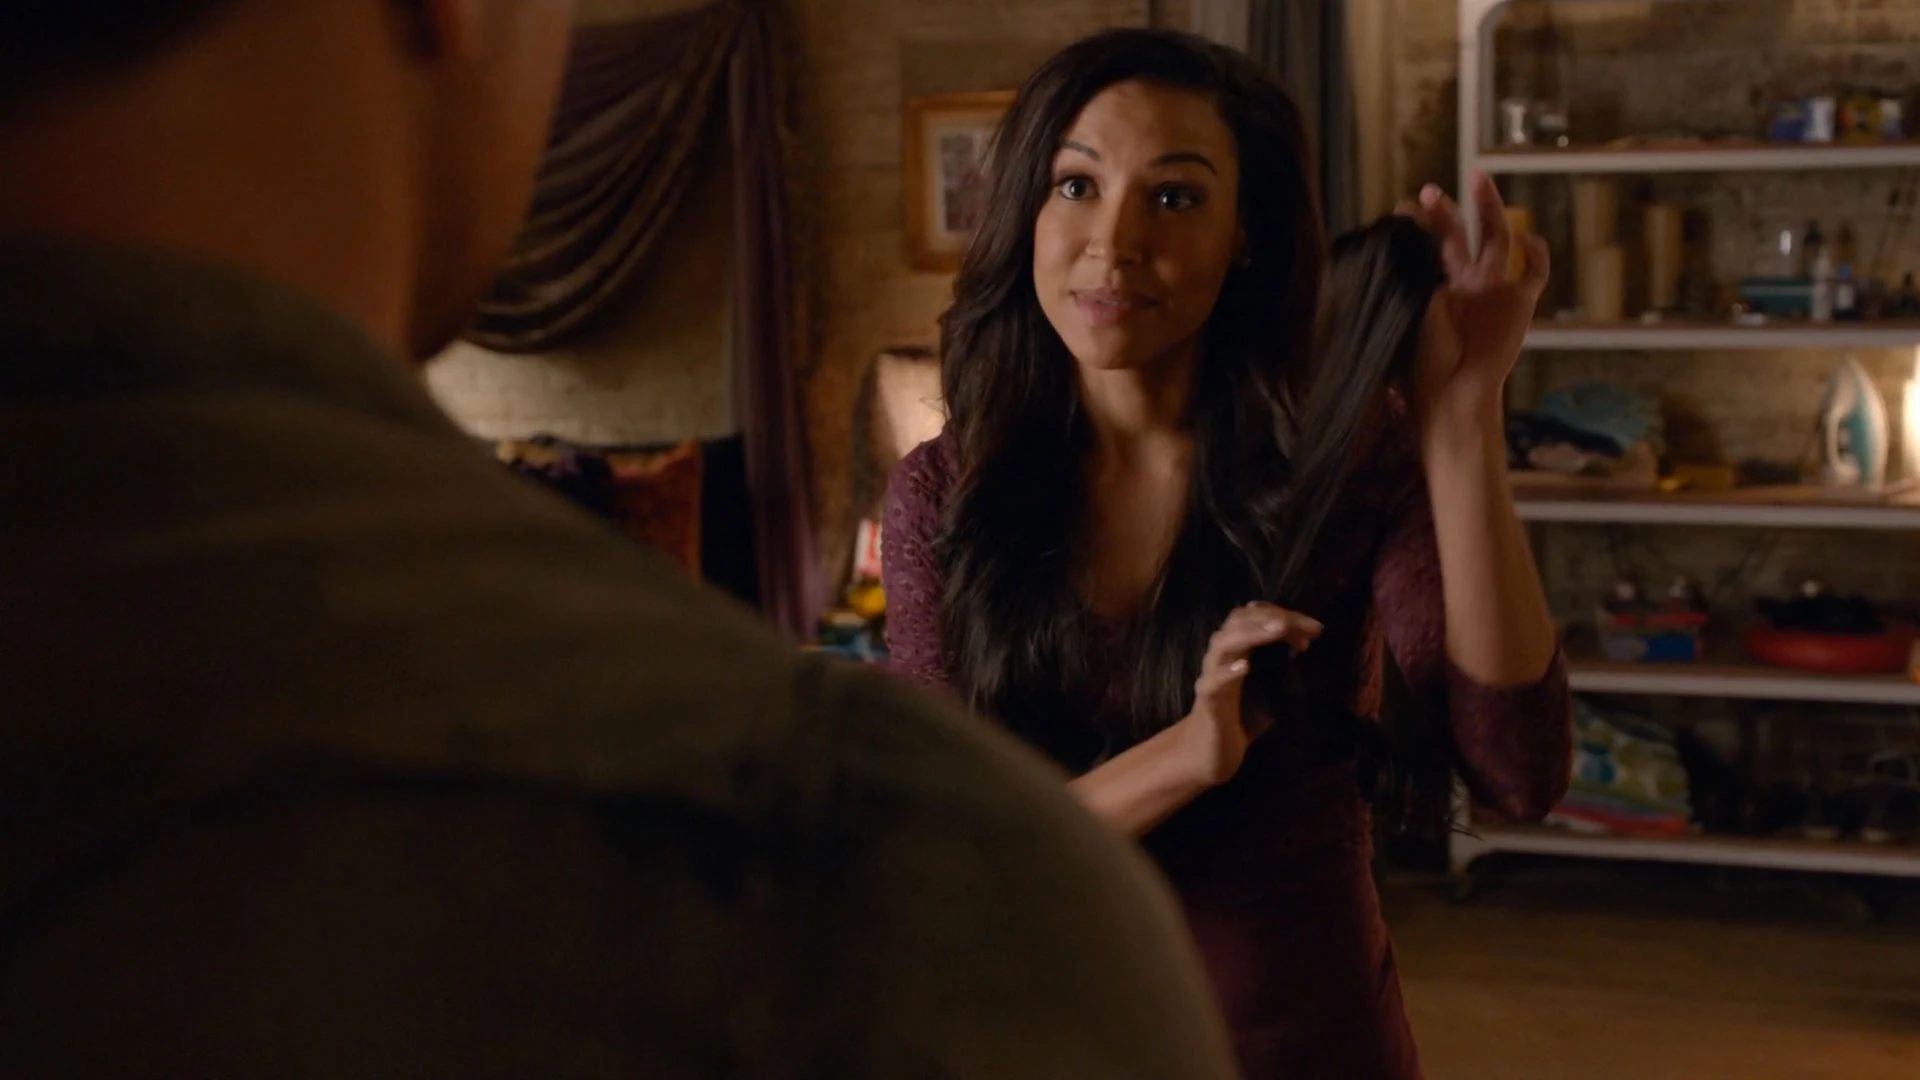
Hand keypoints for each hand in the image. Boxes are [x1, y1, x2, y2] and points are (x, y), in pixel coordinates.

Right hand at [1175, 603, 1322, 786]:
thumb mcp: (1268, 685)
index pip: (1257, 617)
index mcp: (1237, 648)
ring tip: (1278, 630)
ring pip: (1223, 644)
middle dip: (1274, 618)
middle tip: (1306, 628)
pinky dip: (1227, 672)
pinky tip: (1245, 666)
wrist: (1212, 752)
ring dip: (1252, 633)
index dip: (1285, 615)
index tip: (1315, 628)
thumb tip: (1304, 643)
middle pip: (1239, 621)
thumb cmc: (1242, 716)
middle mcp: (1221, 656)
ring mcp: (1211, 676)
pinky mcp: (1207, 700)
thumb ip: (1281, 663)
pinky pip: (1212, 682)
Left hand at [1397, 170, 1549, 448]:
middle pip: (1461, 232)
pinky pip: (1535, 270)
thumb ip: (1414, 276)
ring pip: (1497, 235)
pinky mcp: (1521, 301)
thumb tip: (1401, 240)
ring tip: (1476, 176)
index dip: (1418, 223)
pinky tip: (1526, 236)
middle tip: (1428, 190)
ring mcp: (1495, 288)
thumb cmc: (1423, 361)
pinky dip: (1536, 251)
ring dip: (1489, 206)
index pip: (1429, 241)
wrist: (1454, 391)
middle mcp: (1466, 280)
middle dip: (1446, 210)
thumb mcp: (1411, 310)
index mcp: (1437, 283)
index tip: (1400, 208)